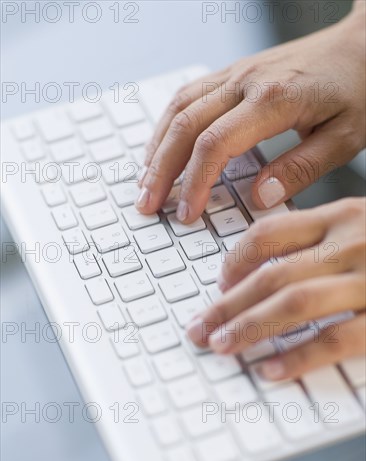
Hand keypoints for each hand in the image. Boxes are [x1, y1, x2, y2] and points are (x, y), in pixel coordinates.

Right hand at [136, 2, 364, 222]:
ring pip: (179, 108)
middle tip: (146, 204)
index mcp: (274, 100)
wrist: (362, 44)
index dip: (194, 183)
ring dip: (157, 147)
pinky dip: (167, 125)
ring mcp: (236, 74)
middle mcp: (246, 82)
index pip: (215, 145)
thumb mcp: (344, 137)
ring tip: (144, 182)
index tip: (186, 214)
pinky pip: (188, 96)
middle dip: (160, 170)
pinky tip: (160, 147)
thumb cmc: (357, 89)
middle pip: (185, 126)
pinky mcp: (233, 73)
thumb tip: (259, 197)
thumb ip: (301, 168)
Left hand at [186, 198, 365, 379]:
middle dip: (227, 305)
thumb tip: (275, 269)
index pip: (270, 233)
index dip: (235, 261)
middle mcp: (352, 243)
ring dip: (250, 326)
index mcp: (342, 217)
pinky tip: (272, 369)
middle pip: (271, 274)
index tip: (219, 283)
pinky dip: (299, 357)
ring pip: (295, 302)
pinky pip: (336, 339)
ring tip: (222, 345)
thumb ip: (328, 237)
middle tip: (200, 327)